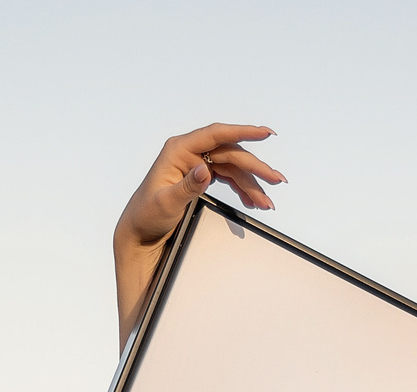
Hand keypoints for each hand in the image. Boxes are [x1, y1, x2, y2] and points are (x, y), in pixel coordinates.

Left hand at [114, 123, 285, 343]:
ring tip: (267, 201)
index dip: (242, 131)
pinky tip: (254, 201)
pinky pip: (227, 178)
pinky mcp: (200, 178)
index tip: (265, 133)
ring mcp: (196, 165)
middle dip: (255, 167)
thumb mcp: (165, 203)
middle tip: (276, 180)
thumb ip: (187, 186)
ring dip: (252, 183)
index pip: (216, 135)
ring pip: (232, 168)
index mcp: (178, 150)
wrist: (140, 234)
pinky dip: (242, 189)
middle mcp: (189, 153)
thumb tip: (204, 170)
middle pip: (230, 154)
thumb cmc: (146, 216)